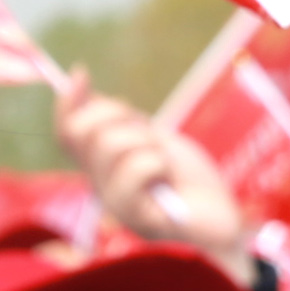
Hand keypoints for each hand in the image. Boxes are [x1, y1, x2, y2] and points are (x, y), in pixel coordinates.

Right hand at [52, 70, 245, 256]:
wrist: (222, 215)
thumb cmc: (190, 179)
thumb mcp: (151, 137)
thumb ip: (118, 120)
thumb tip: (82, 87)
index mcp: (101, 168)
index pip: (67, 134)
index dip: (67, 102)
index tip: (81, 73)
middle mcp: (100, 187)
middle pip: (82, 132)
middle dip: (117, 113)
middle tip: (148, 130)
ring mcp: (115, 204)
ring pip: (109, 144)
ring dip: (146, 141)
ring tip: (165, 163)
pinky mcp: (136, 217)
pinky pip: (136, 168)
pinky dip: (160, 162)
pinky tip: (171, 180)